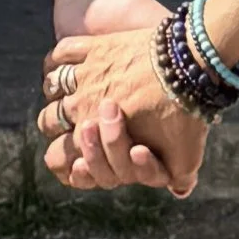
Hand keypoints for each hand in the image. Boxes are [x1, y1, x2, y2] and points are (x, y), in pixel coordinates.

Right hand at [40, 0, 206, 200]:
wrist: (191, 68)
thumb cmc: (184, 118)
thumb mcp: (184, 160)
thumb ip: (176, 179)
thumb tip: (180, 191)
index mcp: (91, 138)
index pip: (56, 158)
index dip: (61, 160)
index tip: (74, 155)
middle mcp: (80, 107)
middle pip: (47, 120)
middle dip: (56, 125)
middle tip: (77, 120)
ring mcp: (87, 75)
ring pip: (52, 85)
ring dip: (57, 91)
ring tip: (71, 91)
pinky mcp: (97, 47)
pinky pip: (63, 52)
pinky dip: (58, 59)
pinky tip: (66, 64)